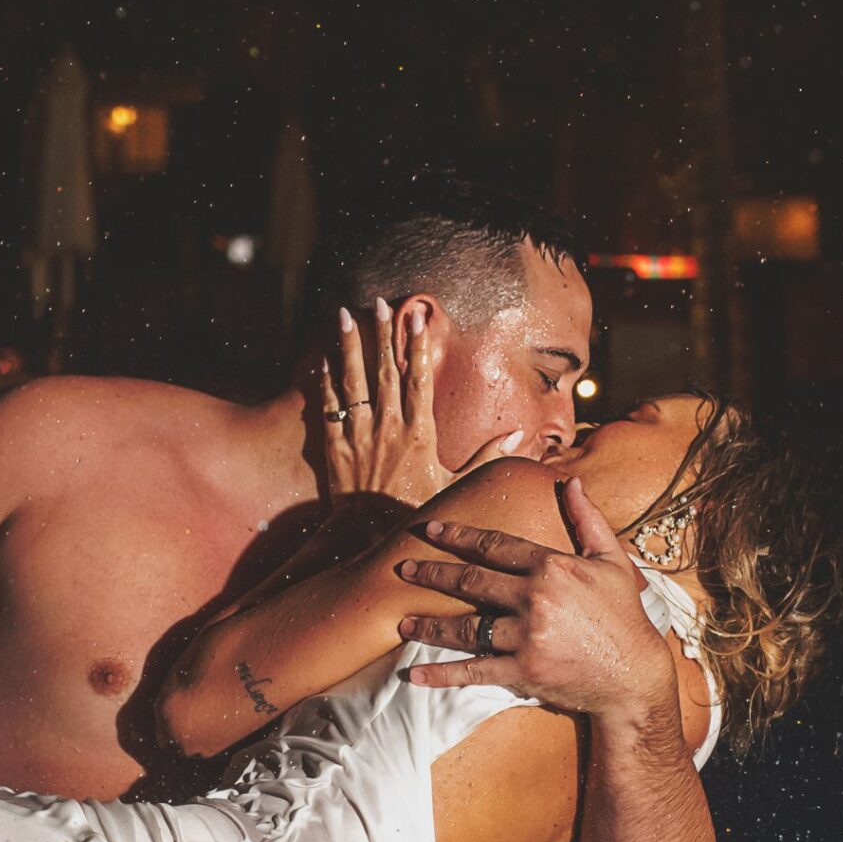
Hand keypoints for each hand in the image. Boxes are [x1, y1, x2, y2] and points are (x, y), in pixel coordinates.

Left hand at [315, 297, 522, 507]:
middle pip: (385, 371)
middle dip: (383, 333)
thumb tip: (519, 435)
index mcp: (418, 433)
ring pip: (352, 382)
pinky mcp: (334, 447)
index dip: (418, 345)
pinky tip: (322, 358)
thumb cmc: (416, 513)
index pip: (419, 379)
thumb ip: (486, 458)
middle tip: (379, 302)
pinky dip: (324, 381)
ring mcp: (358, 435)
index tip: (417, 317)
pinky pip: (327, 406)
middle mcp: (387, 428)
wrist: (368, 539)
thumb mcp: (456, 487)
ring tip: (342, 316)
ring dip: (348, 346)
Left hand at [392, 476, 681, 729]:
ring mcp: (528, 636)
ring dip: (428, 626)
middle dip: (432, 573)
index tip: (431, 531)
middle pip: (470, 581)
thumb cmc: (624, 615)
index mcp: (552, 566)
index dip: (458, 536)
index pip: (493, 545)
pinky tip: (412, 675)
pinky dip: (441, 675)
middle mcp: (535, 597)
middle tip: (404, 569)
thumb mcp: (612, 560)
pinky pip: (474, 671)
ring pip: (465, 627)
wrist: (635, 675)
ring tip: (402, 623)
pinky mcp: (524, 671)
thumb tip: (570, 481)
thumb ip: (587, 519)